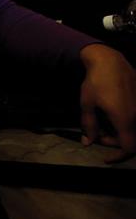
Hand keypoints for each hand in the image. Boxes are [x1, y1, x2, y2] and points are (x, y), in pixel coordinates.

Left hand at [79, 43, 135, 162]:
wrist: (110, 60)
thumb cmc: (96, 82)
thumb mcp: (87, 105)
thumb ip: (89, 126)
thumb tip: (88, 143)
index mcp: (125, 120)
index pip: (129, 148)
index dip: (118, 156)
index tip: (106, 158)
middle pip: (132, 140)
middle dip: (115, 143)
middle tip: (99, 136)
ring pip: (134, 130)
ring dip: (121, 133)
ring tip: (104, 124)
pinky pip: (135, 118)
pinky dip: (125, 123)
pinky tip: (112, 116)